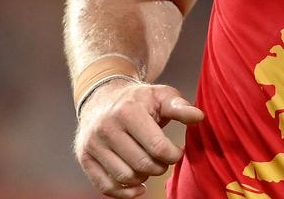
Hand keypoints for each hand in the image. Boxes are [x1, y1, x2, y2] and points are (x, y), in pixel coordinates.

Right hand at [74, 79, 203, 197]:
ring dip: (143, 178)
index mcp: (127, 111)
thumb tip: (199, 117)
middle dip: (160, 166)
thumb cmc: (139, 99)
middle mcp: (106, 128)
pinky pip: (106, 186)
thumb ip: (180, 107)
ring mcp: (92, 144)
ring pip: (125, 177)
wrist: (103, 96)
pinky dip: (125, 192)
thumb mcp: (161, 95)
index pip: (157, 147)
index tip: (177, 152)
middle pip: (141, 164)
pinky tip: (139, 186)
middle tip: (164, 159)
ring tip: (149, 165)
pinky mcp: (84, 158)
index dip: (173, 155)